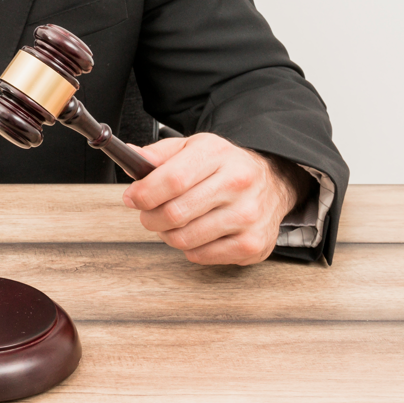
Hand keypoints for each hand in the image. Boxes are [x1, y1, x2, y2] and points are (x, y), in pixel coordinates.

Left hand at [121, 132, 306, 265]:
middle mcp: (237, 183)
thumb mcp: (193, 147)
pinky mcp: (252, 244)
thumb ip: (159, 154)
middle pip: (175, 213)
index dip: (144, 193)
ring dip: (167, 234)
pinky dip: (189, 248)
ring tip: (172, 223)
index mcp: (218, 154)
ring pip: (184, 238)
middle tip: (148, 213)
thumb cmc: (225, 166)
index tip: (132, 198)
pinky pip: (201, 255)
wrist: (272, 183)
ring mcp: (247, 216)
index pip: (172, 179)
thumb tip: (131, 158)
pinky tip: (195, 233)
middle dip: (150, 217)